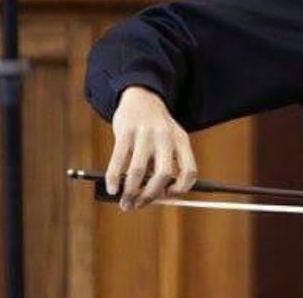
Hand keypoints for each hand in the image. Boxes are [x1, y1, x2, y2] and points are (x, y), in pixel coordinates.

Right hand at [106, 86, 197, 210]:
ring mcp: (145, 134)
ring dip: (130, 191)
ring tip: (125, 201)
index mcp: (181, 141)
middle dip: (151, 195)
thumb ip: (166, 165)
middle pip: (163, 174)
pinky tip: (112, 188)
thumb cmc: (157, 127)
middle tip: (139, 204)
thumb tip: (153, 198)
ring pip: (138, 171)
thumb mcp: (170, 140)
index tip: (168, 196)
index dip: (181, 189)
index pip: (190, 171)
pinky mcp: (125, 131)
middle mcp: (166, 137)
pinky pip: (118, 160)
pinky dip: (114, 178)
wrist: (142, 96)